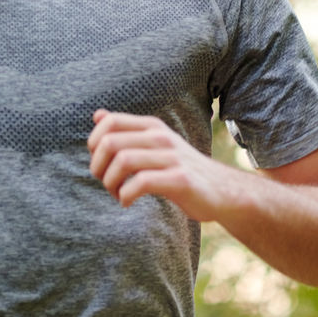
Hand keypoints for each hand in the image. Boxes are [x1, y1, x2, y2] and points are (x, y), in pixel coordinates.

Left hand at [87, 109, 235, 221]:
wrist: (222, 191)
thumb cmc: (181, 170)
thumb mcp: (155, 144)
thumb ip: (127, 131)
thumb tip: (97, 114)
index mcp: (152, 126)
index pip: (110, 122)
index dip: (94, 143)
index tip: (100, 163)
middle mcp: (161, 137)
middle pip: (110, 142)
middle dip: (98, 167)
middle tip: (106, 183)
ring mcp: (172, 157)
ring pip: (123, 160)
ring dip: (110, 182)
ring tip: (116, 194)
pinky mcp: (180, 179)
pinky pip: (141, 182)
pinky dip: (125, 195)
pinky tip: (126, 202)